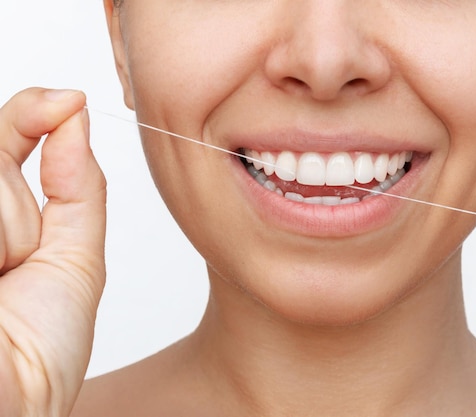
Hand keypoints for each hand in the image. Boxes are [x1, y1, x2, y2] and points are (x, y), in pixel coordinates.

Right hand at [0, 88, 105, 415]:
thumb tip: (74, 112)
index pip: (1, 141)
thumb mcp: (74, 259)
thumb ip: (76, 186)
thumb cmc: (39, 351)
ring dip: (5, 227)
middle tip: (15, 260)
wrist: (10, 402)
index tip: (68, 102)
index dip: (29, 113)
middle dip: (15, 201)